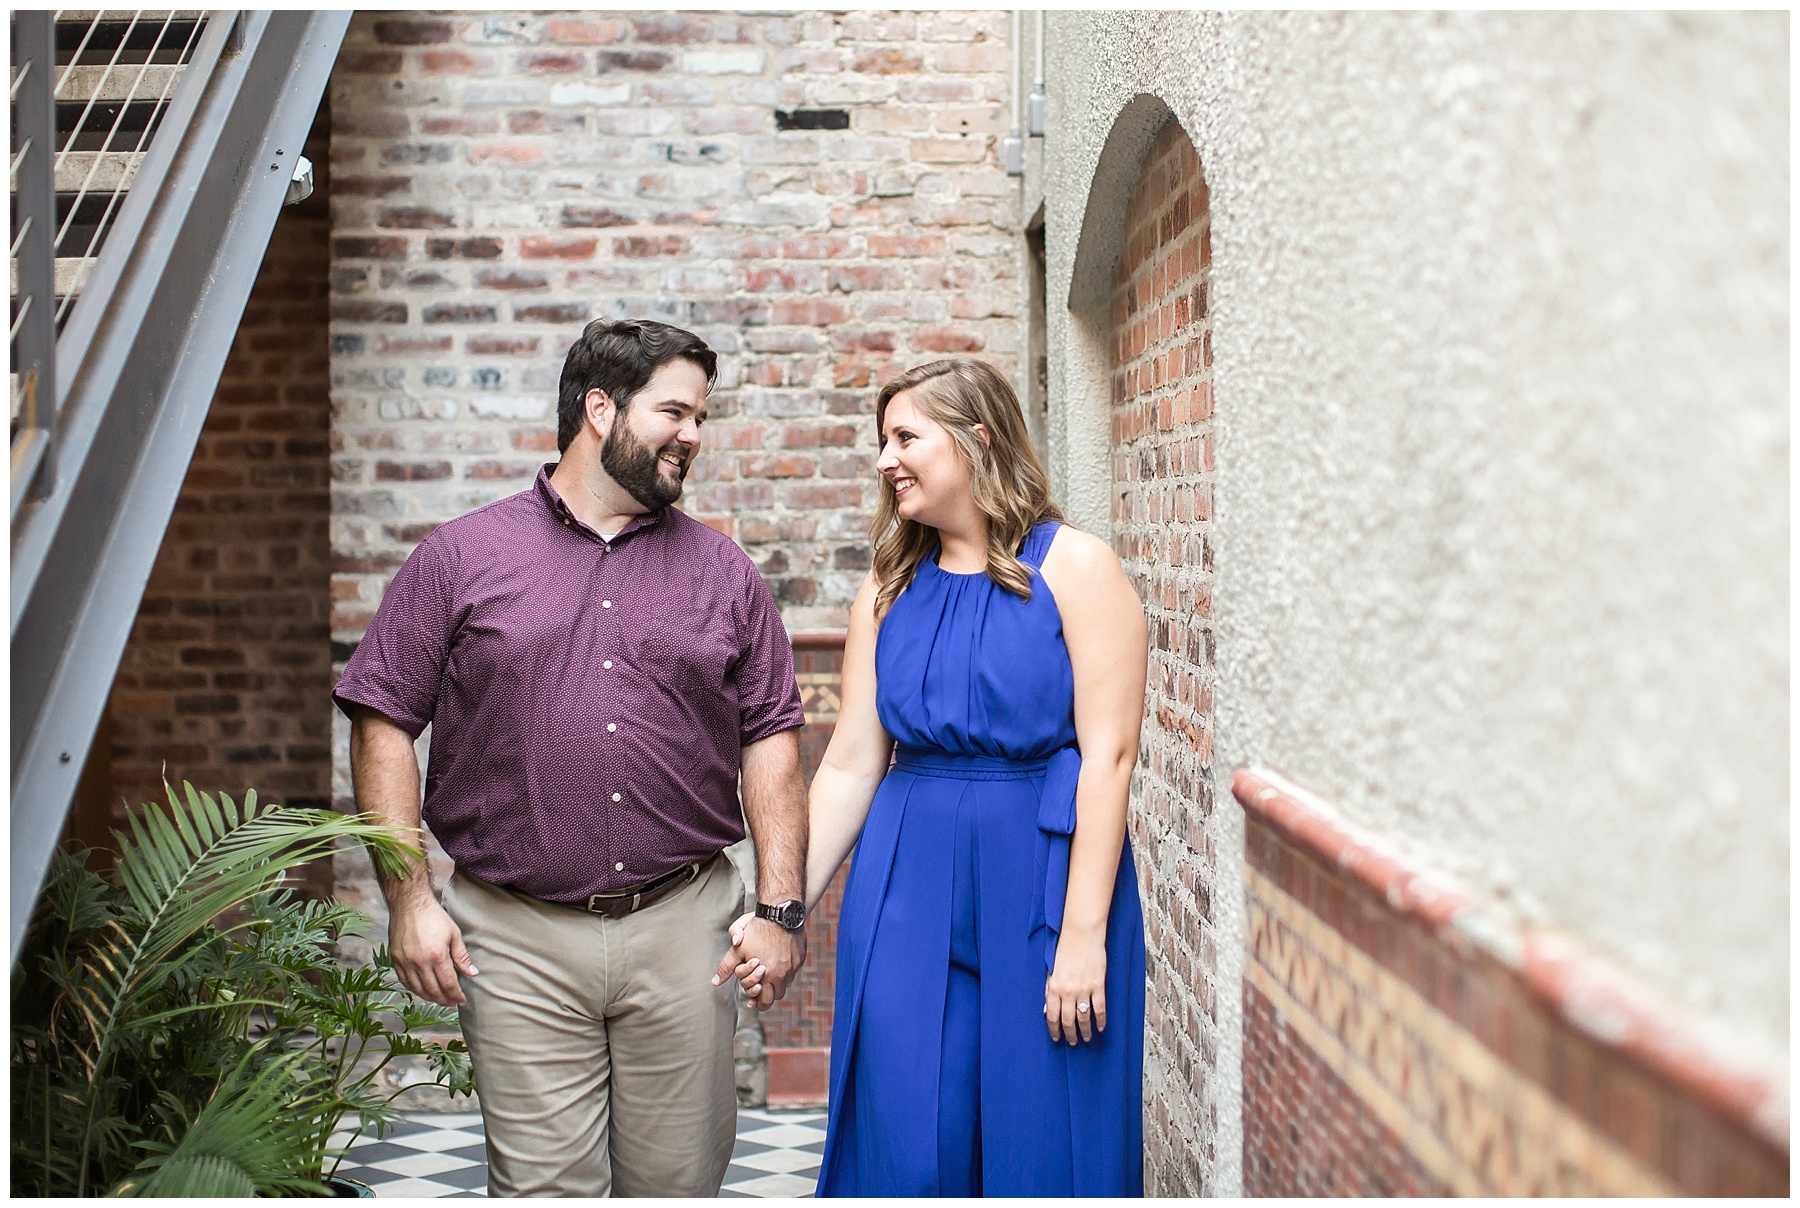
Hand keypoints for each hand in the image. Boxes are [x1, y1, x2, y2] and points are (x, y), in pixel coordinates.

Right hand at [388, 894, 477, 1006]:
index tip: (461, 1000)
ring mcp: (405, 962)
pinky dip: (414, 989)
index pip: (448, 984)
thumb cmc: (434, 916)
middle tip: (452, 1002)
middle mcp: (419, 962)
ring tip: (439, 998)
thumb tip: (473, 974)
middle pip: (433, 990)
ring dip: (430, 997)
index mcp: (437, 956)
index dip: (456, 995)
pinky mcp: (395, 959)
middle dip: (444, 999)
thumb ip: (462, 956)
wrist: (409, 904)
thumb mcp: (454, 934)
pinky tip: (422, 990)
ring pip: (418, 989)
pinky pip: (405, 981)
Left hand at [712, 912, 804, 1009]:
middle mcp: (783, 974)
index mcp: (767, 975)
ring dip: (776, 983)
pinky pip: (793, 971)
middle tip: (760, 991)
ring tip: (767, 975)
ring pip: (785, 984)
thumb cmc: (758, 930)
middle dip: (767, 996)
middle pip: (776, 996)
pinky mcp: (800, 958)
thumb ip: (726, 967)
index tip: (753, 1000)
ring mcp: (793, 967)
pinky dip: (785, 971)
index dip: (757, 1001)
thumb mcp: (737, 949)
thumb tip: (715, 982)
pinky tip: (777, 961)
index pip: (765, 1001)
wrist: (780, 913)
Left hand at [1044, 927, 1105, 1045]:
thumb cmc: (1064, 950)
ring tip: (1086, 1038)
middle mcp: (1067, 991)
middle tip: (1073, 1042)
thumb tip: (1047, 1010)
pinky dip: (1100, 1020)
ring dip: (1085, 1031)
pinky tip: (1100, 1027)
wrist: (1081, 934)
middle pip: (1068, 1021)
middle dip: (1070, 1034)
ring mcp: (1084, 989)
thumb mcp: (1051, 970)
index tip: (1057, 1039)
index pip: (1052, 1016)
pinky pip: (1099, 1008)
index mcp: (1054, 987)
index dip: (1054, 1030)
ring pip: (1084, 1017)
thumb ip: (1049, 991)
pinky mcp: (1098, 985)